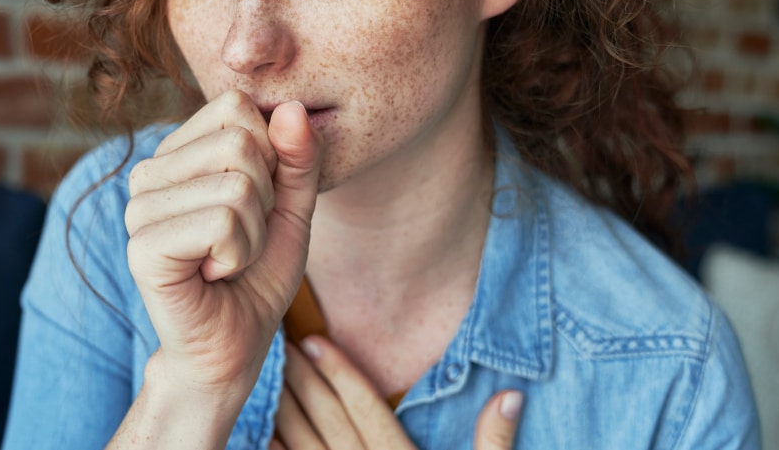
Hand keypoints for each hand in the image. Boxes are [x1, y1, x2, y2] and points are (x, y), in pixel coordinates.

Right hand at [125, 90, 324, 397]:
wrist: (232, 345)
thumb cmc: (256, 275)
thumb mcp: (291, 208)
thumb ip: (298, 158)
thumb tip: (295, 108)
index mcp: (177, 153)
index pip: (236, 107)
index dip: (269, 157)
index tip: (253, 205)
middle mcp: (149, 172)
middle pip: (240, 143)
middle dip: (264, 200)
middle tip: (239, 239)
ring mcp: (139, 207)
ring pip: (236, 186)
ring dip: (252, 235)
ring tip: (226, 260)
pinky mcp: (142, 246)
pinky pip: (222, 224)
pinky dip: (238, 256)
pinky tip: (213, 275)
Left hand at [273, 336, 523, 448]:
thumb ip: (494, 443)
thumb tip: (512, 396)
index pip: (368, 408)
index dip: (342, 373)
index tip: (315, 341)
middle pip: (331, 420)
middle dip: (305, 380)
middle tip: (281, 345)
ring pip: (309, 447)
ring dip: (287, 412)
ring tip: (271, 379)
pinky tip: (266, 438)